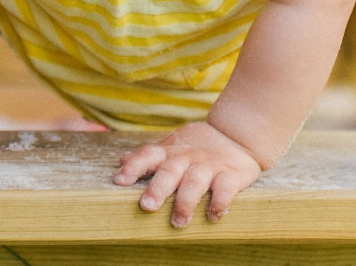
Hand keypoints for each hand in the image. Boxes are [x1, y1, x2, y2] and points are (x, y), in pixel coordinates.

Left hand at [112, 122, 261, 226]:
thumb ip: (149, 155)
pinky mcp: (231, 174)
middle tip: (147, 206)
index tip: (119, 181)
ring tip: (179, 222)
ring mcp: (209, 165)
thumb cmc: (197, 145)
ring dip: (186, 202)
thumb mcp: (172, 145)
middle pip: (169, 171)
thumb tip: (121, 160)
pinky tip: (213, 216)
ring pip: (195, 181)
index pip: (148, 155)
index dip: (133, 167)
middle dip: (158, 188)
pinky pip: (226, 188)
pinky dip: (220, 202)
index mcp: (170, 151)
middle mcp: (187, 157)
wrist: (236, 134)